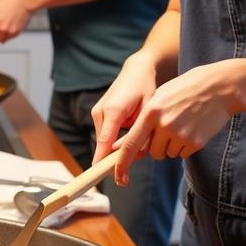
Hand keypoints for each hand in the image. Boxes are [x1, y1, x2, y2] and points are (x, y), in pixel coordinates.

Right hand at [91, 52, 158, 170]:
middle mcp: (100, 112)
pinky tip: (133, 133)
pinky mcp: (99, 114)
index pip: (104, 142)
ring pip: (105, 141)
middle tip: (140, 156)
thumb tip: (136, 153)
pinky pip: (106, 135)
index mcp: (113, 111)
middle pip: (103, 145)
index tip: (103, 175)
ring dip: (119, 147)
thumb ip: (140, 132)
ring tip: (140, 142)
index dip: (103, 161)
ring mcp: (97, 112)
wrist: (137, 70)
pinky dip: (118, 140)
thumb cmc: (145, 88)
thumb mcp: (148, 111)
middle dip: (119, 155)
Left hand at [110, 60, 241, 186]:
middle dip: (156, 146)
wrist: (218, 88)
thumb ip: (141, 121)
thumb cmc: (184, 91)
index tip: (117, 175)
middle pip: (152, 152)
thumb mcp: (159, 98)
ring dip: (171, 145)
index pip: (131, 144)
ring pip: (167, 154)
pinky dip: (184, 146)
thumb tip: (120, 147)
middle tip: (167, 129)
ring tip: (181, 124)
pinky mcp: (196, 142)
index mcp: (151, 112)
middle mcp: (164, 125)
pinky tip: (192, 128)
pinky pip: (182, 154)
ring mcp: (181, 135)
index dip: (121, 163)